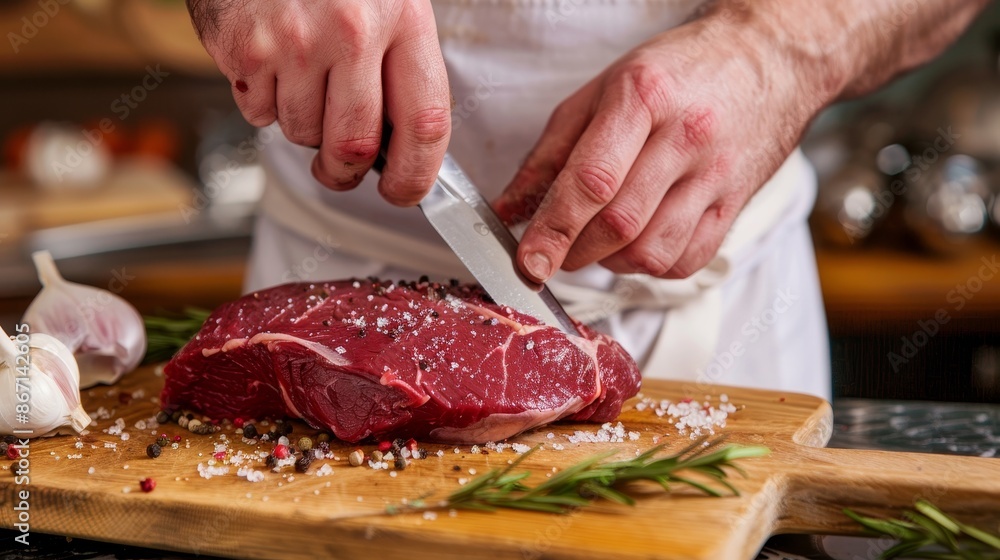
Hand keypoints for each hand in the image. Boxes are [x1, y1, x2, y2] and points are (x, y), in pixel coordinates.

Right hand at [187, 0, 450, 204]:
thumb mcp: (390, 3)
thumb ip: (402, 69)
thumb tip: (405, 149)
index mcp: (404, 18)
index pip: (425, 123)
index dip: (415, 174)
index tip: (404, 190)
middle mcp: (352, 30)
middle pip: (354, 145)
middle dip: (345, 171)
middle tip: (340, 169)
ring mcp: (295, 40)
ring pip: (303, 133)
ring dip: (303, 127)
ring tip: (303, 81)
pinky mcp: (245, 48)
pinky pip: (259, 113)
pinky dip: (264, 103)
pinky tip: (272, 64)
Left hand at [493, 10, 822, 280]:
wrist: (769, 58)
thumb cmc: (678, 71)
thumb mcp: (603, 91)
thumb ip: (551, 152)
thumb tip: (510, 207)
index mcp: (643, 98)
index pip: (591, 181)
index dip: (553, 229)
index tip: (527, 262)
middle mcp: (685, 138)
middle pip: (619, 223)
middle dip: (574, 251)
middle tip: (554, 252)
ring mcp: (715, 175)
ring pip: (653, 251)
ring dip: (612, 263)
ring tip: (598, 243)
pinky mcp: (736, 204)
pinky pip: (687, 260)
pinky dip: (651, 266)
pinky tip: (638, 244)